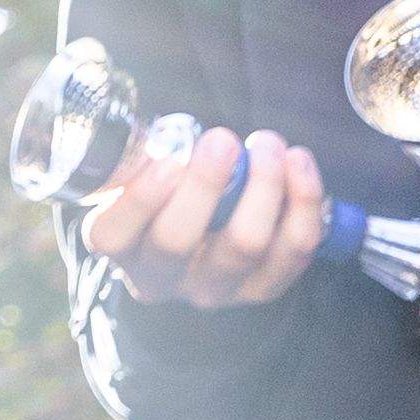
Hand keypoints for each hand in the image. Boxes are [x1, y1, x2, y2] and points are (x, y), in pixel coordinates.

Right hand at [85, 119, 325, 307]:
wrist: (205, 232)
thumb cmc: (167, 191)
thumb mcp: (138, 178)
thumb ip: (144, 160)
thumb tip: (169, 131)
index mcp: (122, 249)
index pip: (116, 235)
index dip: (141, 200)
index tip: (168, 160)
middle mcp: (162, 278)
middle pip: (178, 241)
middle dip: (205, 185)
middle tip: (222, 140)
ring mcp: (215, 288)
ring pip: (244, 244)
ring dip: (263, 186)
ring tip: (267, 143)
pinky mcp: (263, 288)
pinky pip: (293, 250)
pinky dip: (304, 202)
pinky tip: (297, 163)